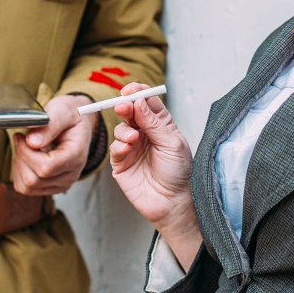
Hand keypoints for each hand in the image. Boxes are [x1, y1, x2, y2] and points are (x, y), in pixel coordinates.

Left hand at [11, 94, 94, 194]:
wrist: (77, 121)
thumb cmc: (71, 115)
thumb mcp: (63, 110)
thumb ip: (50, 124)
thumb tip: (32, 142)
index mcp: (76, 156)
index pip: (45, 167)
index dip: (27, 153)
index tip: (22, 137)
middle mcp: (71, 174)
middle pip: (33, 179)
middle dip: (21, 157)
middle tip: (23, 139)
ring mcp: (61, 183)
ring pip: (27, 186)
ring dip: (20, 166)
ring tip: (26, 147)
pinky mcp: (51, 187)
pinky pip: (26, 188)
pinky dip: (20, 173)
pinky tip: (27, 157)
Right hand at [110, 83, 200, 268]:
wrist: (172, 202)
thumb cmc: (178, 173)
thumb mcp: (172, 143)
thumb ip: (154, 122)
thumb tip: (139, 101)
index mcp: (161, 124)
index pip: (147, 101)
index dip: (138, 93)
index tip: (131, 90)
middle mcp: (145, 133)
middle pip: (130, 111)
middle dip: (125, 106)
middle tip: (124, 106)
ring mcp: (132, 147)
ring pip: (120, 128)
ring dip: (124, 129)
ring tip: (133, 138)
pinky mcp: (121, 162)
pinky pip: (115, 148)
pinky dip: (119, 145)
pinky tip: (128, 148)